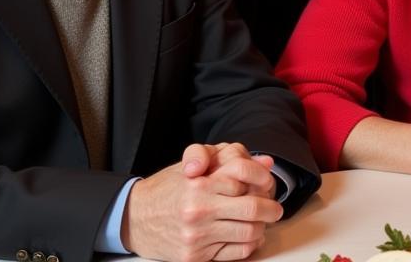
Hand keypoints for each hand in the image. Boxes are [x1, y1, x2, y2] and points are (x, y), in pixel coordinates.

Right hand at [121, 145, 282, 261]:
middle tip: (275, 208)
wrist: (135, 218)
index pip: (245, 175)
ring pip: (248, 232)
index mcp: (199, 182)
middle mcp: (199, 209)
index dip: (262, 177)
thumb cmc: (168, 188)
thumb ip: (228, 157)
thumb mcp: (192, 162)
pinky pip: (236, 253)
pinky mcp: (194, 257)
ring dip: (262, 227)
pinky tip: (249, 238)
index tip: (268, 182)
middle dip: (271, 207)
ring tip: (262, 223)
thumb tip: (266, 161)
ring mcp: (197, 236)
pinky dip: (249, 245)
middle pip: (252, 207)